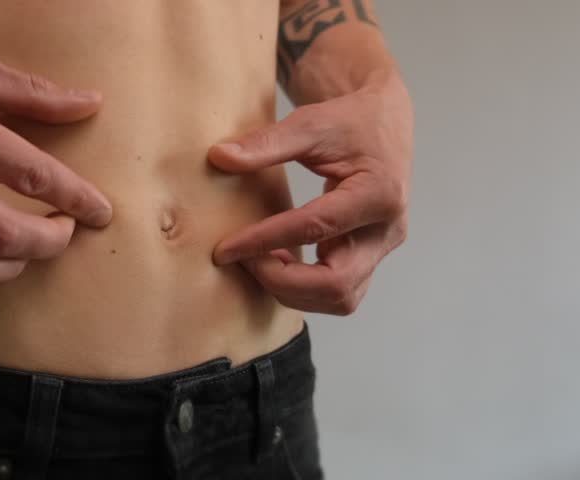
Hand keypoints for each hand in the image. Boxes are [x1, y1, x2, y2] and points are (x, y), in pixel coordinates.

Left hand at [208, 74, 412, 314]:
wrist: (385, 123)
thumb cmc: (351, 121)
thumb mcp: (311, 123)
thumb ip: (266, 142)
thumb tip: (219, 157)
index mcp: (378, 193)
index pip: (316, 228)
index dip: (266, 241)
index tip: (225, 249)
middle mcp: (387, 230)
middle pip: (337, 284)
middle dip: (282, 281)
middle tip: (243, 260)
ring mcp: (381, 248)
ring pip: (341, 299)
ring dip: (293, 290)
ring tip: (258, 261)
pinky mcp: (371, 257)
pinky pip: (339, 292)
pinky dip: (305, 289)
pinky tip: (276, 264)